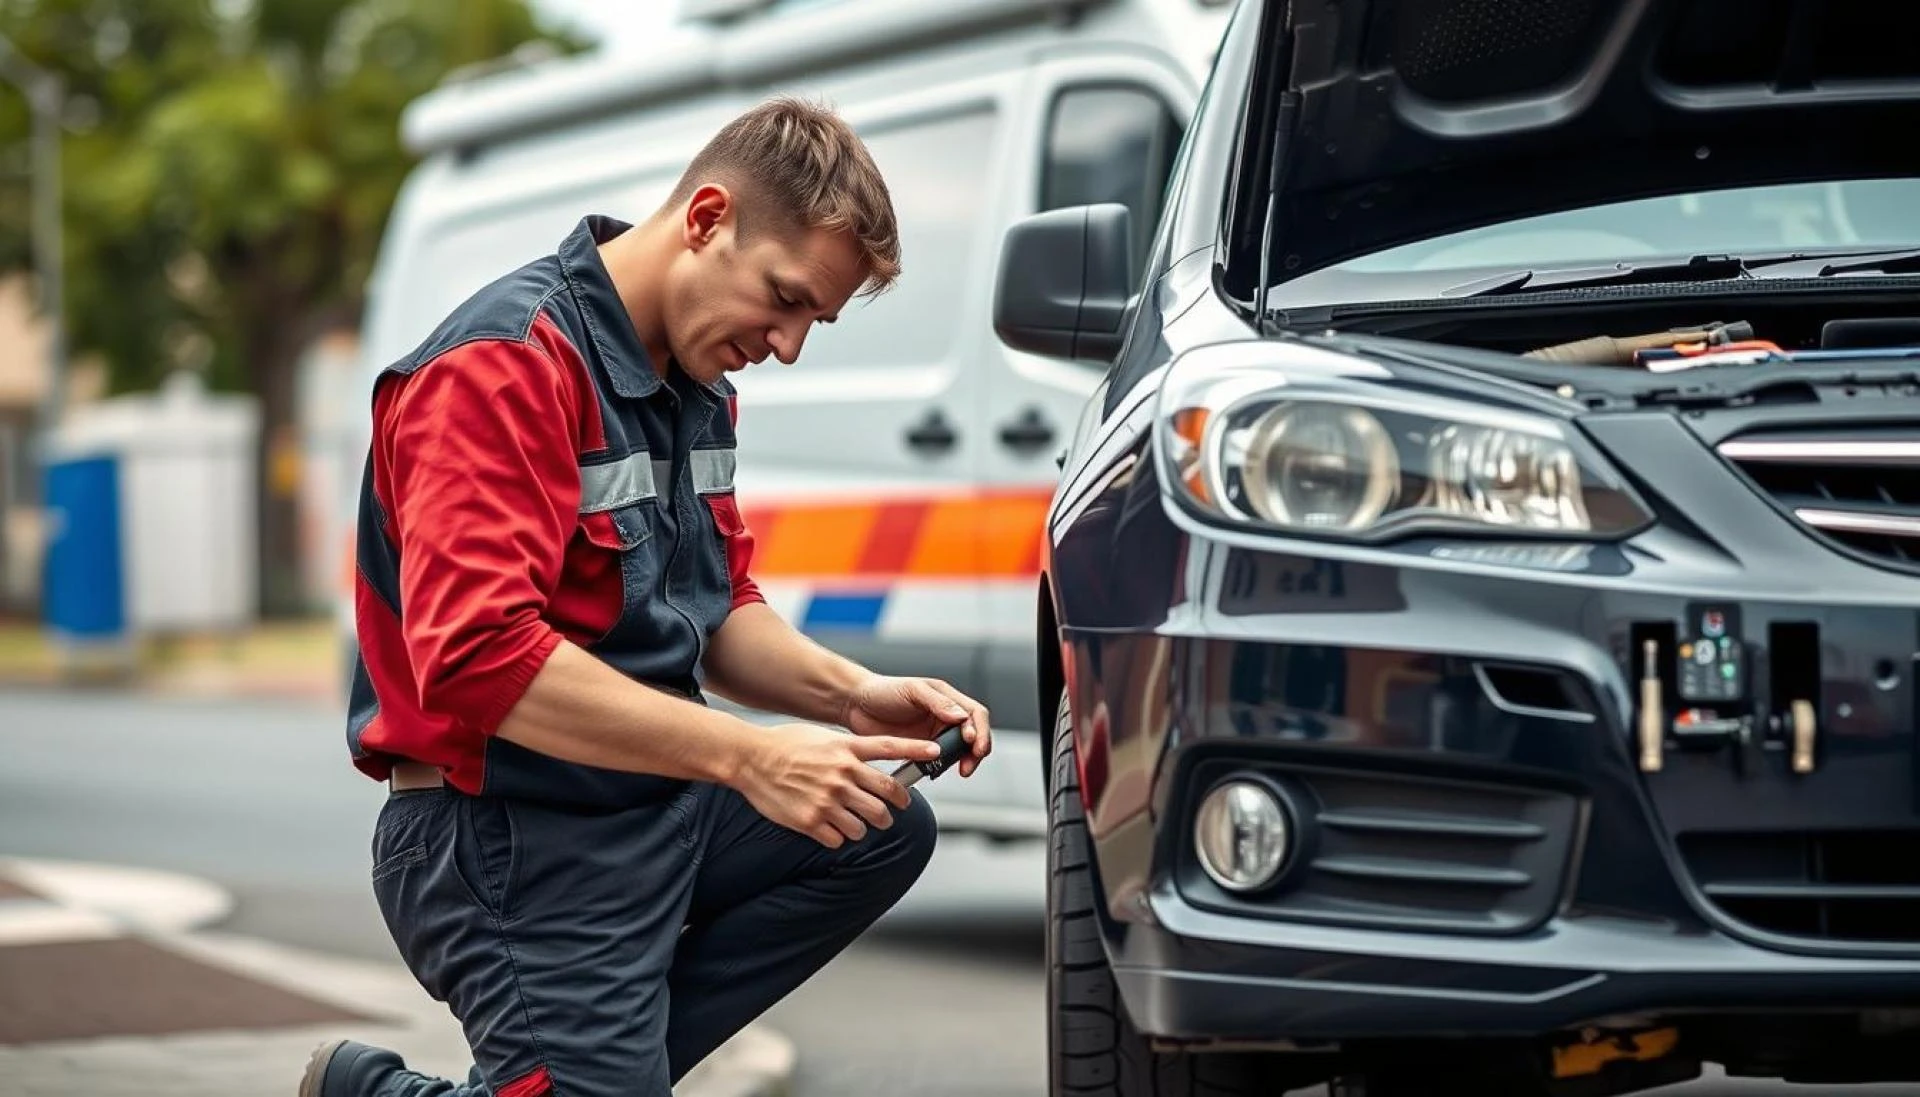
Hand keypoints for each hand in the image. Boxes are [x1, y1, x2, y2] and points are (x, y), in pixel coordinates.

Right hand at [735, 724, 938, 848]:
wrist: (750, 758)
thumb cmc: (785, 745)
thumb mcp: (823, 738)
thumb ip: (848, 751)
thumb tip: (869, 764)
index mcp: (845, 750)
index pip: (891, 748)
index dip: (917, 750)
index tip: (937, 753)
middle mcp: (842, 774)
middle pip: (887, 797)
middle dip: (894, 809)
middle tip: (890, 812)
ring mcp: (828, 799)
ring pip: (866, 824)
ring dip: (865, 827)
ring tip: (856, 823)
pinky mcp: (812, 820)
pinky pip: (840, 839)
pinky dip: (839, 837)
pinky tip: (829, 828)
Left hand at [841, 675, 992, 778]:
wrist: (855, 705)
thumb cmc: (882, 690)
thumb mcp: (912, 690)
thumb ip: (938, 702)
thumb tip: (961, 717)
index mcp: (947, 698)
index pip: (975, 714)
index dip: (980, 730)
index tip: (973, 744)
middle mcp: (945, 716)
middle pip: (974, 735)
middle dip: (976, 751)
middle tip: (968, 765)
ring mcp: (934, 734)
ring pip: (959, 751)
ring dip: (962, 761)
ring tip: (957, 771)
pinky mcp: (920, 750)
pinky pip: (939, 762)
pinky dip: (942, 768)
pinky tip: (936, 772)